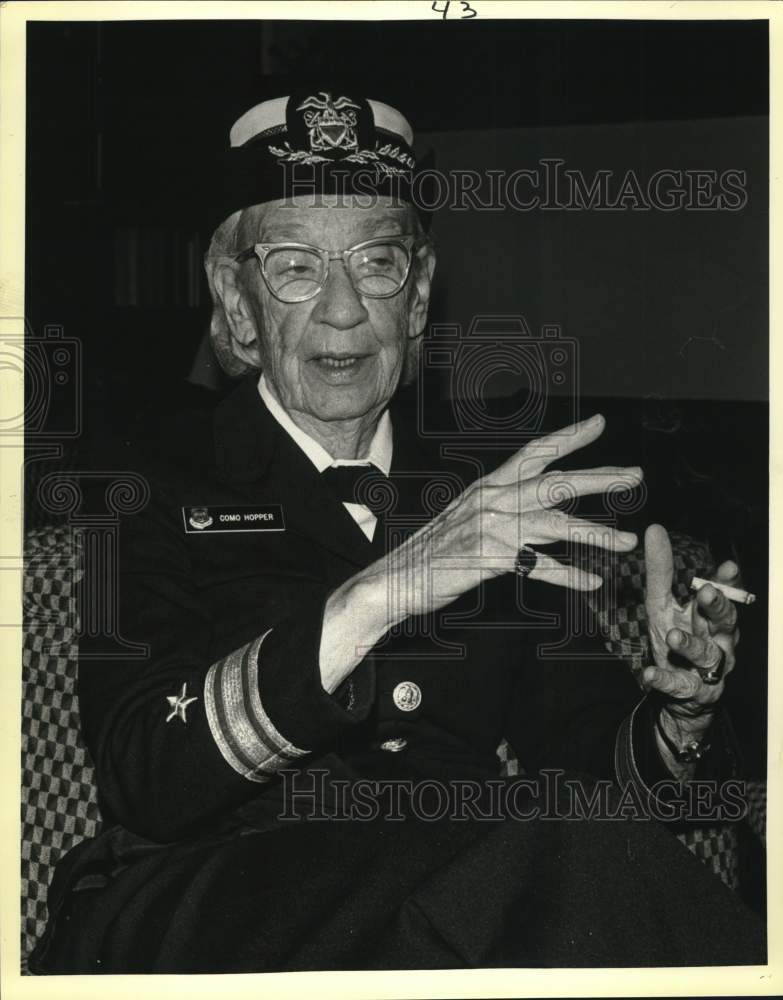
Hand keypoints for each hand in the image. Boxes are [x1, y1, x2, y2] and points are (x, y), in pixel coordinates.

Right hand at [321, 414, 641, 690]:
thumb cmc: (430, 552)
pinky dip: (569, 575)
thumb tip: (530, 507)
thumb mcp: (466, 518)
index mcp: (488, 487)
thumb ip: (499, 509)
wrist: (394, 578)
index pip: (534, 453)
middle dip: (600, 478)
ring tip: (627, 543)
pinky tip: (592, 581)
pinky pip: (540, 567)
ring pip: (556, 524)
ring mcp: (493, 528)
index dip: (568, 438)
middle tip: (635, 476)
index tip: (599, 425)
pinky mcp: (491, 559)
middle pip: (557, 482)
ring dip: (596, 533)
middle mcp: (493, 500)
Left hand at [642, 524, 739, 743]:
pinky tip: (649, 675)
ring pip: (708, 655)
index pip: (724, 595)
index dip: (727, 582)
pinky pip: (679, 685)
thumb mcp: (662, 602)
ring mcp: (707, 667)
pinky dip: (664, 680)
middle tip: (706, 593)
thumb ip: (661, 570)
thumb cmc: (676, 637)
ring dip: (692, 645)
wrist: (679, 692)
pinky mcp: (691, 690)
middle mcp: (717, 639)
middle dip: (718, 607)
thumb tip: (654, 529)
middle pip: (725, 622)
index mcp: (711, 616)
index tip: (727, 567)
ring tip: (674, 635)